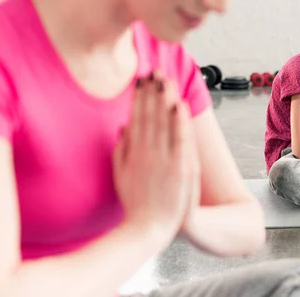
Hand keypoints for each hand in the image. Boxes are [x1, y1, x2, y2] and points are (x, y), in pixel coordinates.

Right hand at [113, 71, 194, 246]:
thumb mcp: (120, 175)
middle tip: (153, 71)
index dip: (139, 97)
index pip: (136, 118)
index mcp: (132, 152)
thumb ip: (120, 150)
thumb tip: (123, 126)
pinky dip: (178, 122)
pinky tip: (178, 105)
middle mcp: (146, 152)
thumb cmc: (135, 203)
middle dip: (151, 92)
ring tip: (165, 79)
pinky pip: (179, 140)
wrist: (148, 229)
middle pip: (149, 116)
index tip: (141, 80)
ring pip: (163, 123)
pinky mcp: (178, 168)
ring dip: (164, 99)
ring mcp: (162, 160)